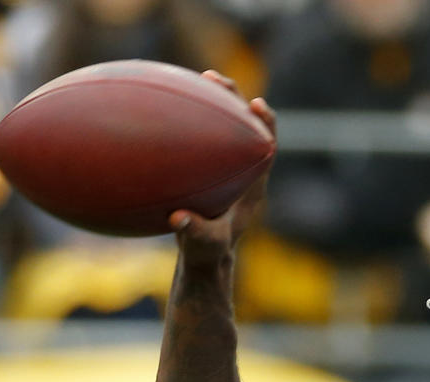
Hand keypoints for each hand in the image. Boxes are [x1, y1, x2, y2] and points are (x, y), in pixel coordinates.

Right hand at [168, 70, 275, 265]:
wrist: (203, 256)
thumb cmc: (207, 252)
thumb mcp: (202, 246)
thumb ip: (195, 234)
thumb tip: (179, 219)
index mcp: (252, 185)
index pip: (266, 147)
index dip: (265, 124)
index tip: (256, 104)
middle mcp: (242, 169)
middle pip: (246, 126)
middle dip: (235, 99)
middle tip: (215, 78)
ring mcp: (223, 165)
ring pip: (223, 125)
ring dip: (213, 101)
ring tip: (198, 76)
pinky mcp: (204, 166)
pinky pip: (198, 136)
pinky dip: (187, 119)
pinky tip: (163, 103)